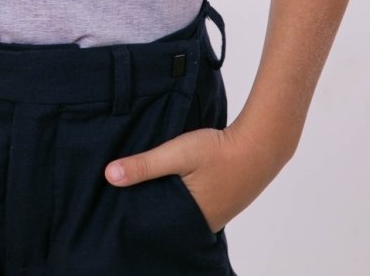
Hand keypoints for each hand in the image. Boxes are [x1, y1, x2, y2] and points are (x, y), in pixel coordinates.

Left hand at [104, 123, 282, 232]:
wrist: (259, 143)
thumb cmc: (218, 151)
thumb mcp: (176, 154)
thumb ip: (144, 165)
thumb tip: (109, 175)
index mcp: (190, 222)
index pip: (154, 227)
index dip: (136, 215)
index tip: (117, 203)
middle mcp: (203, 224)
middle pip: (167, 220)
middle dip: (148, 207)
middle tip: (124, 194)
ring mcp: (215, 214)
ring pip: (180, 211)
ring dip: (165, 198)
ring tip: (143, 187)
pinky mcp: (221, 201)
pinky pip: (192, 203)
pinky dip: (180, 194)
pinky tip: (170, 182)